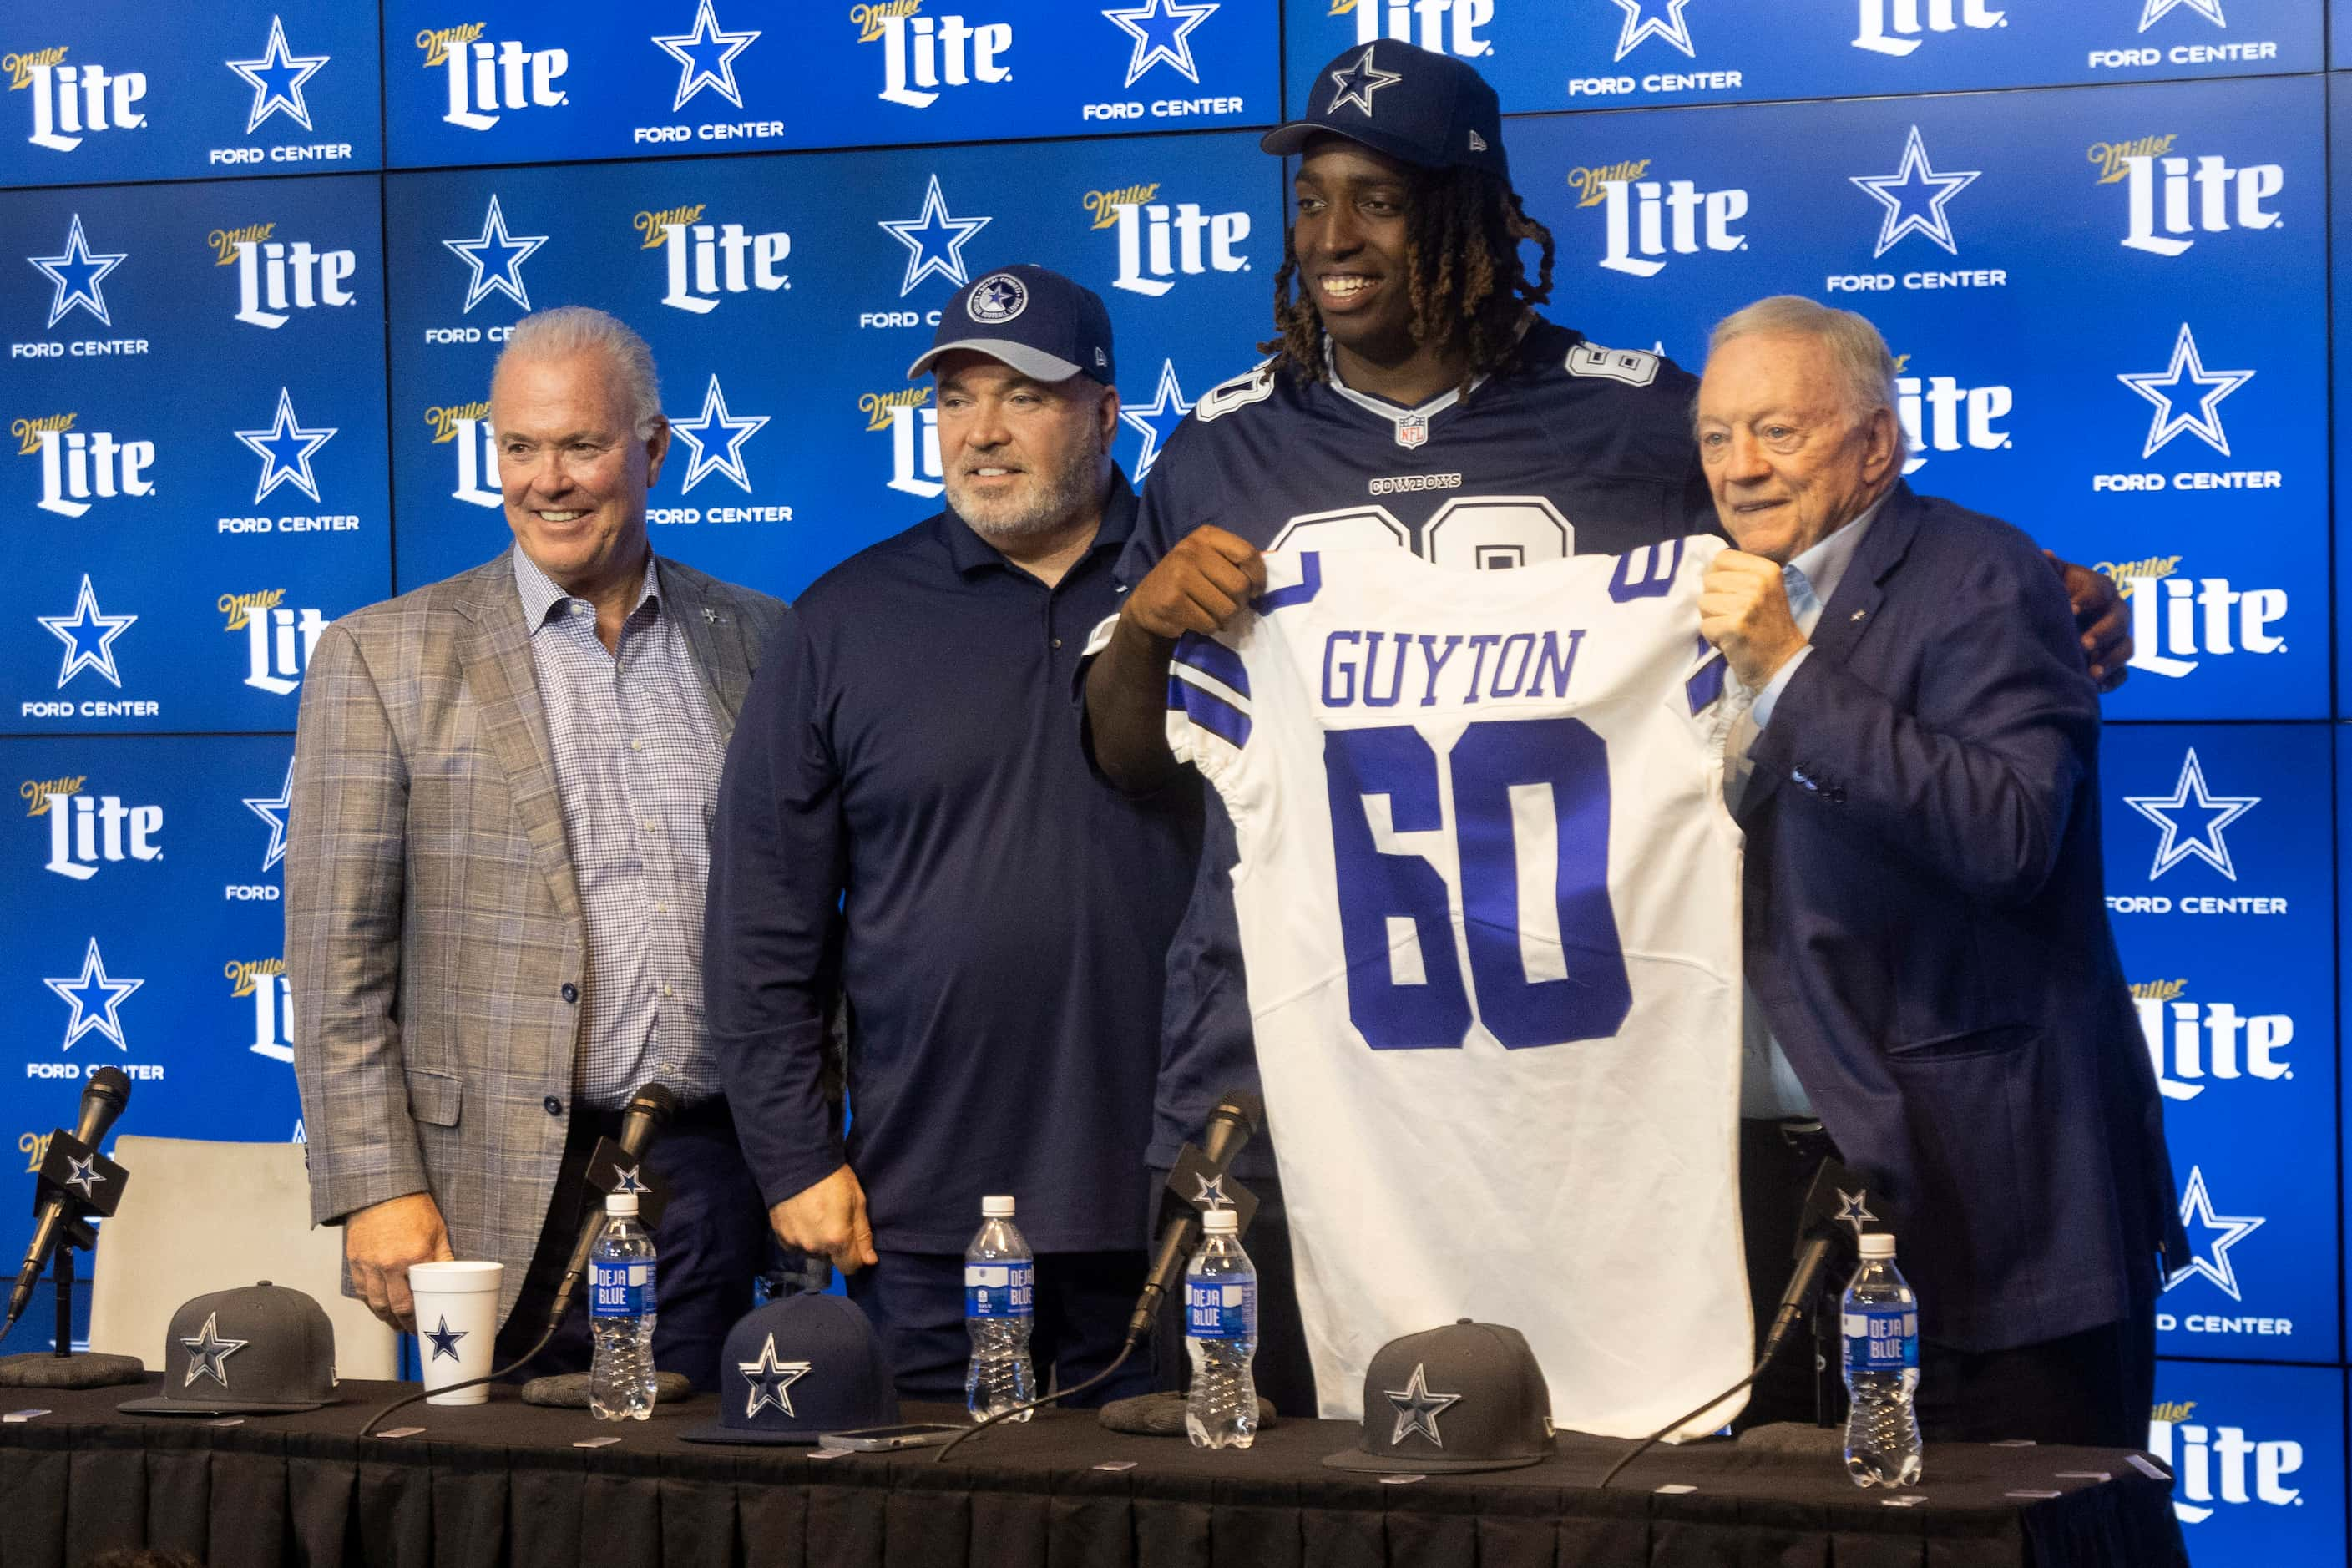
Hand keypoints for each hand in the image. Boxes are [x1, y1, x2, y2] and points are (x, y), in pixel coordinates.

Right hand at [344, 1191, 453, 1332]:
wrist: (382, 1189)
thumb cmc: (411, 1206)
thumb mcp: (437, 1230)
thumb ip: (443, 1257)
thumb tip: (453, 1277)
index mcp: (413, 1257)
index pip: (416, 1299)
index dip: (419, 1317)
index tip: (424, 1325)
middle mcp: (388, 1265)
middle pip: (395, 1307)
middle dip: (404, 1324)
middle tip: (411, 1331)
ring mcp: (369, 1264)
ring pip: (375, 1303)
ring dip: (386, 1318)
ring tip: (395, 1325)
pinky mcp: (355, 1261)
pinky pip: (361, 1291)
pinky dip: (370, 1304)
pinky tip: (378, 1309)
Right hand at [769, 1164, 876, 1274]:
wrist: (796, 1161)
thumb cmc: (833, 1177)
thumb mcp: (857, 1201)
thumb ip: (863, 1235)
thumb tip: (869, 1261)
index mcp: (837, 1239)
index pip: (849, 1267)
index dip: (855, 1258)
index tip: (854, 1242)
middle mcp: (814, 1247)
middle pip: (830, 1259)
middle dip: (836, 1246)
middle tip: (835, 1220)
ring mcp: (795, 1243)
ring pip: (813, 1252)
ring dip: (817, 1242)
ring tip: (817, 1216)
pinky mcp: (780, 1236)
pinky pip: (796, 1246)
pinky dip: (801, 1236)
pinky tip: (803, 1217)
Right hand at [1119, 525, 1266, 643]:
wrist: (1147, 602)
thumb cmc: (1187, 580)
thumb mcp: (1209, 560)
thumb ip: (1235, 562)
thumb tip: (1265, 578)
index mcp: (1206, 536)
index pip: (1247, 554)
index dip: (1258, 577)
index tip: (1255, 591)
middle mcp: (1191, 550)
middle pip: (1239, 585)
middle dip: (1240, 603)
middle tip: (1229, 606)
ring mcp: (1179, 575)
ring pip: (1227, 608)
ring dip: (1225, 619)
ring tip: (1213, 614)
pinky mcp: (1172, 602)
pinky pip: (1209, 623)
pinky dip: (1209, 627)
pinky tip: (1198, 620)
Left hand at [1699, 549, 1808, 690]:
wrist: (1784, 663)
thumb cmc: (1768, 627)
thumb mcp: (1764, 591)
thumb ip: (1739, 575)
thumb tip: (1705, 568)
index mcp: (1766, 569)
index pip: (1722, 558)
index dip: (1718, 577)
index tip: (1732, 595)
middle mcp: (1758, 583)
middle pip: (1709, 581)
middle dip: (1715, 602)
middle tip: (1735, 617)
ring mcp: (1747, 604)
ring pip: (1703, 603)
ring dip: (1713, 620)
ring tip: (1733, 629)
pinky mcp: (1735, 626)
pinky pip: (1705, 626)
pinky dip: (1713, 638)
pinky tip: (1731, 641)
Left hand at [2048, 552, 2129, 692]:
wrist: (2050, 619)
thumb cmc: (2051, 594)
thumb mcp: (2049, 580)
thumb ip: (2050, 569)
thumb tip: (2046, 555)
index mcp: (2099, 588)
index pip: (2100, 591)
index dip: (2087, 600)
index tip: (2070, 610)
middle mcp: (2113, 612)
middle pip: (2120, 621)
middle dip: (2102, 633)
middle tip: (2082, 644)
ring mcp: (2117, 638)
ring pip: (2126, 648)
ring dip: (2110, 660)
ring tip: (2090, 673)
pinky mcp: (2114, 663)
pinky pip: (2122, 674)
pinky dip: (2111, 681)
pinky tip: (2093, 688)